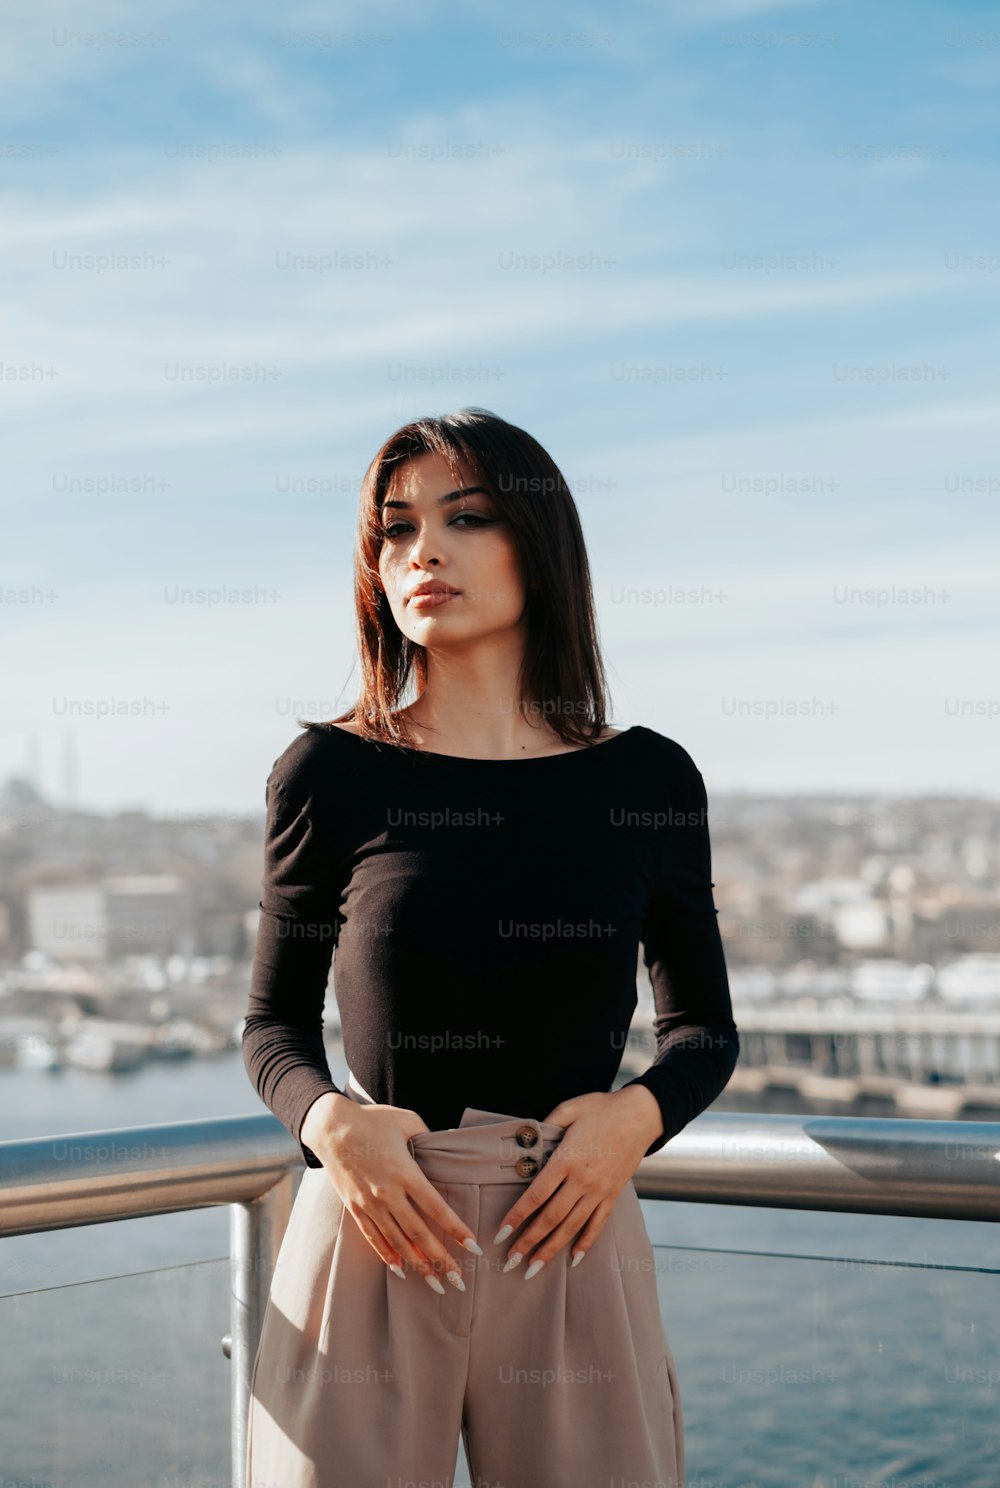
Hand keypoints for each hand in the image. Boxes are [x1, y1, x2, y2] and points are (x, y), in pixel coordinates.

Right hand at [300, 1092, 483, 1292]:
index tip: (473, 1247)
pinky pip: (373, 1237)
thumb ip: (428, 1136)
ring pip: (397, 1241)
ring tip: (435, 1282)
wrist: (331, 1127)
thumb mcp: (407, 1120)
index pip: (436, 1208)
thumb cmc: (373, 1120)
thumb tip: (445, 1145)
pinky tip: (400, 1269)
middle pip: (419, 1233)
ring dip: (417, 1264)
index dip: (455, 1230)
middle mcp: (388, 1193)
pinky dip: (387, 1255)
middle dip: (442, 1260)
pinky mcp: (355, 1207)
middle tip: (459, 1281)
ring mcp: (370, 1203)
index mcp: (406, 1172)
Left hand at [490, 1086, 663, 1278]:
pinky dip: (586, 1243)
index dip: (517, 1217)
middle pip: (550, 1218)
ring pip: (571, 1227)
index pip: (535, 1195)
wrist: (641, 1114)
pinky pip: (598, 1224)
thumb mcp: (569, 1109)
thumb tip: (525, 1140)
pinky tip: (573, 1258)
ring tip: (533, 1268)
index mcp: (566, 1159)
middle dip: (528, 1242)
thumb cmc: (602, 1108)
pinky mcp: (613, 1194)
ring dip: (551, 1250)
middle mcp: (582, 1180)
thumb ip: (545, 1125)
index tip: (501, 1234)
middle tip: (509, 1262)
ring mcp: (599, 1190)